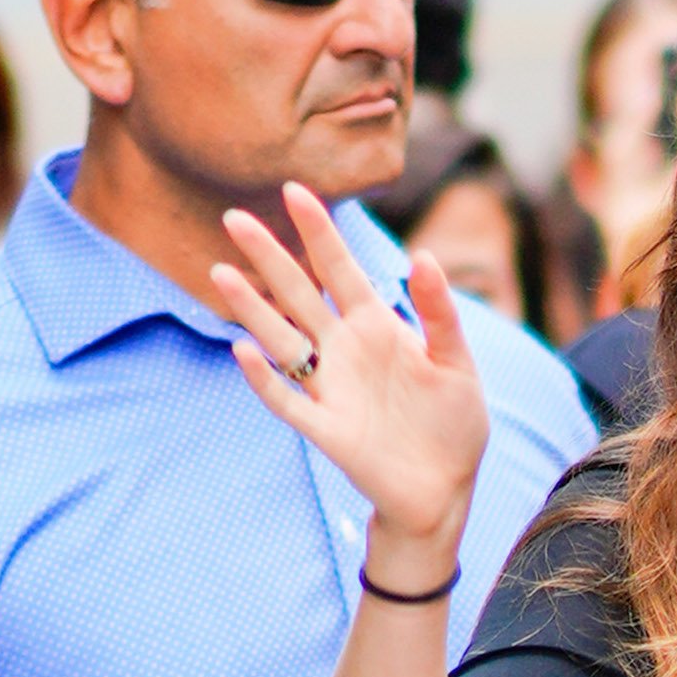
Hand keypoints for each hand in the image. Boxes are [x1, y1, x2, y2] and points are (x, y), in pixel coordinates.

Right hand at [214, 183, 489, 563]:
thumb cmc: (454, 422)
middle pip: (299, 294)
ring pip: (281, 340)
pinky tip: (243, 350)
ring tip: (219, 272)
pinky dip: (265, 378)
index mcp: (377, 327)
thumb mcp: (456, 362)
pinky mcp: (326, 429)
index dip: (319, 231)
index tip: (295, 190)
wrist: (446, 486)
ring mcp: (331, 387)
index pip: (341, 270)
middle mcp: (346, 350)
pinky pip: (288, 400)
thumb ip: (440, 313)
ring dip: (251, 310)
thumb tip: (424, 256)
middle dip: (269, 257)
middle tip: (234, 217)